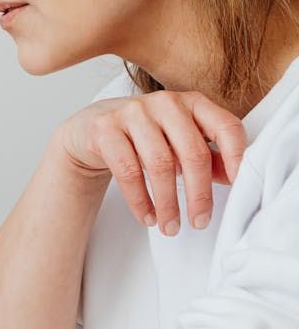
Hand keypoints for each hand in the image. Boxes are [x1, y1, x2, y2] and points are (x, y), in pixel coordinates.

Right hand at [55, 90, 245, 234]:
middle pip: (192, 153)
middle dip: (198, 194)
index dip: (237, 158)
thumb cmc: (142, 136)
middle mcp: (165, 102)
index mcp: (191, 102)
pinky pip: (128, 172)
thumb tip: (232, 177)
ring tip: (169, 225)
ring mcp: (132, 112)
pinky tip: (146, 216)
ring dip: (167, 203)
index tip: (238, 188)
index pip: (226, 127)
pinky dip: (140, 200)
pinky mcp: (105, 129)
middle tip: (199, 221)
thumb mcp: (177, 140)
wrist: (90, 129)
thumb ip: (207, 154)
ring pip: (159, 165)